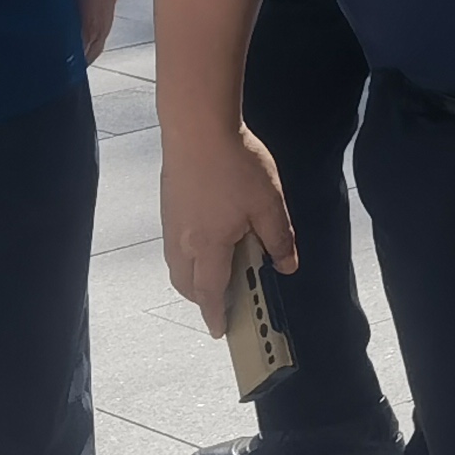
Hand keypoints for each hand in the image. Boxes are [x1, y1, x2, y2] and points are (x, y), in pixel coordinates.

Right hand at [161, 123, 295, 327]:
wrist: (196, 125)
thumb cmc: (234, 161)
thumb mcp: (269, 203)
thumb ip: (279, 238)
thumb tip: (286, 264)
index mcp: (209, 246)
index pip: (211, 292)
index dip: (216, 314)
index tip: (220, 330)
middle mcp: (183, 240)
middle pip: (187, 284)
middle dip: (202, 299)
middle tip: (222, 302)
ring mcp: (171, 222)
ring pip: (177, 264)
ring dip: (193, 277)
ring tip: (217, 270)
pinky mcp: (168, 205)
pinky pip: (174, 244)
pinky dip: (188, 255)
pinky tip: (207, 238)